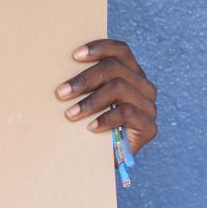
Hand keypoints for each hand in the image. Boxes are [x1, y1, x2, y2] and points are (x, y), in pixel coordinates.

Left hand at [55, 39, 157, 154]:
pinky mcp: (149, 126)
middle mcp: (143, 86)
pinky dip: (105, 118)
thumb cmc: (89, 123)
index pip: (121, 50)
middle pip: (116, 68)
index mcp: (131, 73)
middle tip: (61, 92)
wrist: (103, 159)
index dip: (99, 48)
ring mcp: (149, 106)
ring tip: (70, 114)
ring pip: (119, 88)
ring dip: (90, 101)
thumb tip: (57, 64)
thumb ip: (84, 81)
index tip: (74, 55)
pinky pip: (127, 112)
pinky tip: (90, 127)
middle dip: (84, 79)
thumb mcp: (88, 98)